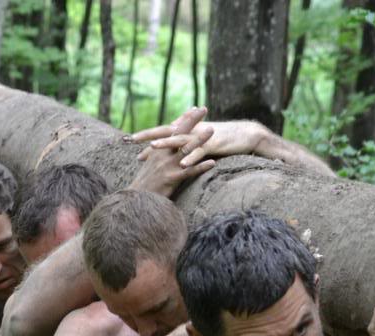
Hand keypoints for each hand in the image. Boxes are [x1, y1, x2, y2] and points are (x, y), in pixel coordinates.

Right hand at [128, 106, 215, 195]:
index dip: (183, 119)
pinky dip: (201, 167)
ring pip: (186, 149)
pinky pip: (189, 171)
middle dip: (192, 120)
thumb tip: (164, 150)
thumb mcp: (150, 165)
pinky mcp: (172, 178)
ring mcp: (167, 165)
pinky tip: (212, 163)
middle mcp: (162, 154)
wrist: (136, 199)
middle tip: (204, 108)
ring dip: (200, 139)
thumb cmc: (145, 184)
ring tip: (212, 130)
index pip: (172, 130)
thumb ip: (158, 156)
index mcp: (158, 150)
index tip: (194, 109)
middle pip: (179, 133)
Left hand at [134, 118, 266, 167]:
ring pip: (180, 140)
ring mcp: (200, 137)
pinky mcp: (212, 144)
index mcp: (187, 131)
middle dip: (149, 136)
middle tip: (132, 138)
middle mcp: (191, 132)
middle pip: (166, 132)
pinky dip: (190, 158)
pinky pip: (199, 153)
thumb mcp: (201, 141)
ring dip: (166, 144)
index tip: (131, 140)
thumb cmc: (222, 140)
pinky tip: (182, 164)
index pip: (163, 132)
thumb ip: (187, 143)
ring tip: (152, 148)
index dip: (148, 136)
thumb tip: (174, 145)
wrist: (243, 135)